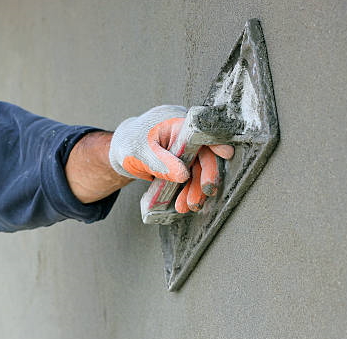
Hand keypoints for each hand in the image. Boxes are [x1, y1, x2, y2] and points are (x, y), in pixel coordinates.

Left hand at [108, 105, 232, 211]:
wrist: (120, 150)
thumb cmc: (129, 143)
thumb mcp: (141, 152)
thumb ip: (161, 162)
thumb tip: (183, 175)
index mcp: (176, 124)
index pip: (201, 131)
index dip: (216, 141)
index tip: (226, 154)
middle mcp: (185, 136)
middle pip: (204, 155)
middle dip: (205, 177)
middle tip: (203, 194)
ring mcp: (185, 151)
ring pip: (198, 170)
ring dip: (195, 190)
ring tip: (188, 206)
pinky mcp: (182, 164)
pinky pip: (190, 178)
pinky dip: (187, 191)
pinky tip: (182, 203)